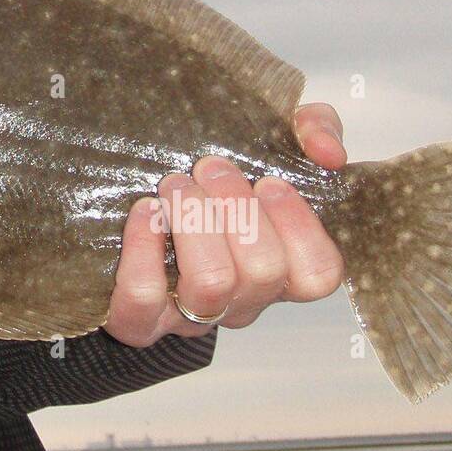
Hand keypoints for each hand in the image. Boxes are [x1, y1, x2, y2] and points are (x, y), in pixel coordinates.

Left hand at [103, 102, 347, 347]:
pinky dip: (143, 248)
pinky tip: (144, 211)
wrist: (123, 215)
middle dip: (236, 207)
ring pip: (211, 284)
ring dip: (195, 221)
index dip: (299, 227)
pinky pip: (143, 296)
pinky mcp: (138, 320)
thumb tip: (328, 151)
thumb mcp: (271, 143)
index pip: (318, 273)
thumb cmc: (210, 185)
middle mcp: (242, 301)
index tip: (268, 182)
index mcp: (280, 270)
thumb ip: (314, 130)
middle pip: (264, 272)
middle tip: (208, 168)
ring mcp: (191, 317)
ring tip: (175, 184)